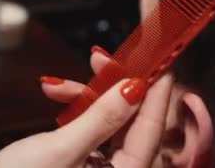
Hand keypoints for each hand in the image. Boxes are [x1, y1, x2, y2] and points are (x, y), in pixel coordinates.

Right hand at [0, 49, 172, 167]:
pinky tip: (54, 96)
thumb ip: (101, 119)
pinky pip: (93, 132)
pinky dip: (77, 113)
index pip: (151, 128)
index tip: (160, 58)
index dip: (156, 90)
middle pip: (133, 124)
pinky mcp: (86, 167)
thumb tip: (134, 88)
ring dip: (88, 99)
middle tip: (102, 60)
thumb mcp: (60, 151)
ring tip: (58, 85)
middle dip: (115, 88)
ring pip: (111, 124)